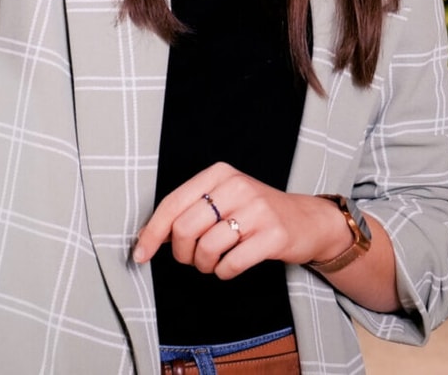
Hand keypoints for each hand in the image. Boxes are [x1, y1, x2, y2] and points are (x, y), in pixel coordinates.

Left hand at [131, 162, 350, 278]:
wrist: (307, 221)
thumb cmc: (256, 213)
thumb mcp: (223, 200)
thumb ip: (188, 212)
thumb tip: (147, 236)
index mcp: (219, 174)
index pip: (173, 203)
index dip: (152, 232)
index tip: (140, 254)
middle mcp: (237, 186)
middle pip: (185, 228)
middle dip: (182, 254)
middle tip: (192, 259)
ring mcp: (258, 210)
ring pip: (207, 249)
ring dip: (204, 265)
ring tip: (214, 262)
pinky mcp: (273, 235)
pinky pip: (231, 264)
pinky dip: (224, 272)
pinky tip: (230, 267)